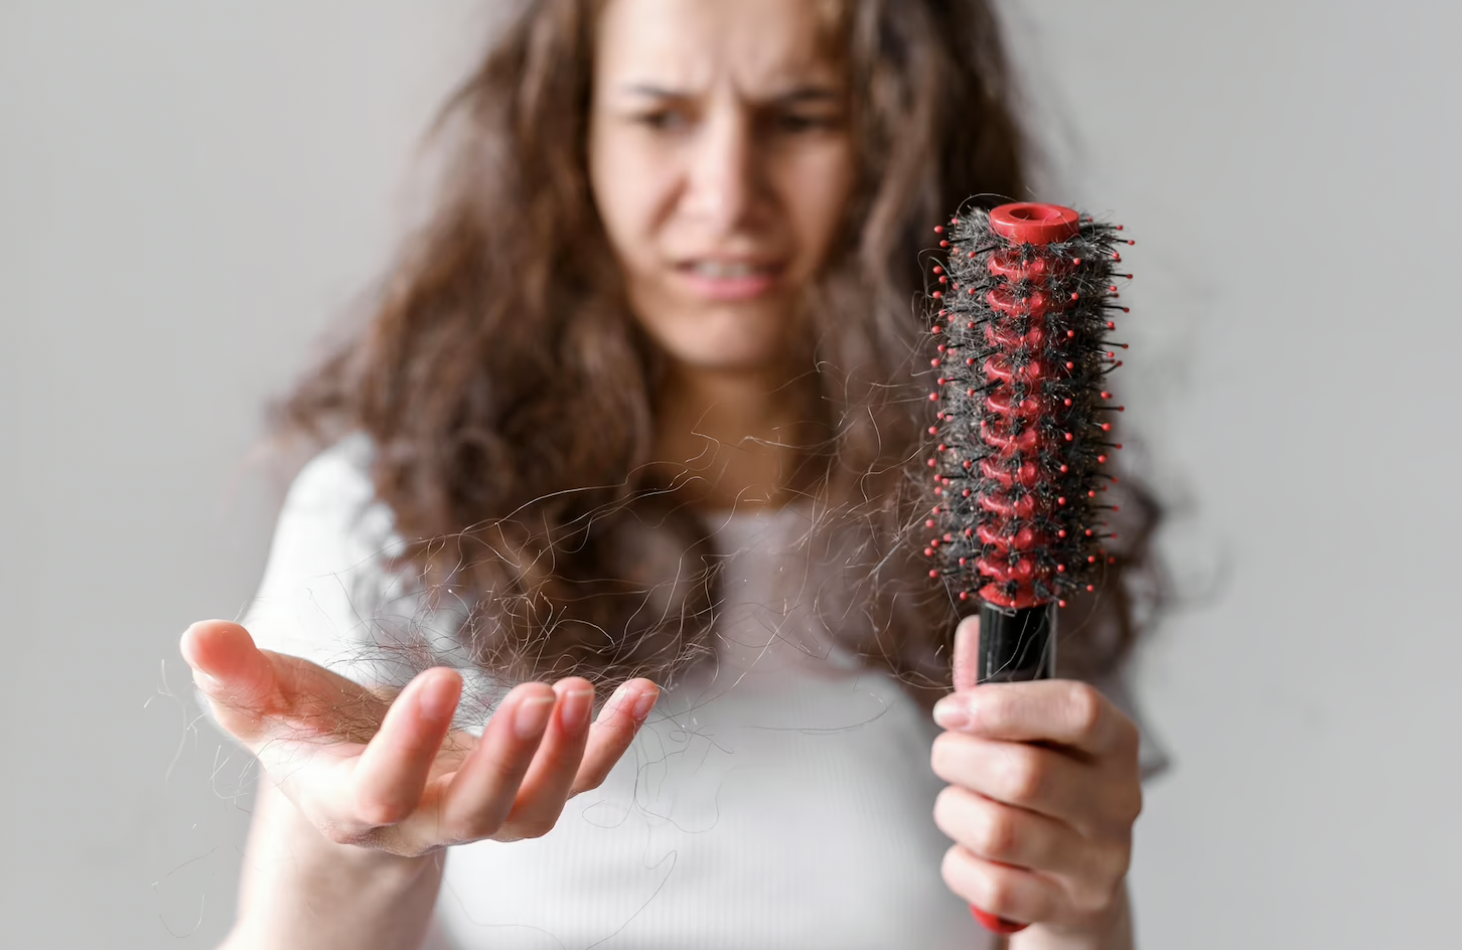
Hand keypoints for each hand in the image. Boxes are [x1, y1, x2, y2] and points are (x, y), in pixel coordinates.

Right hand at [180, 620, 658, 856]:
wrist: (361, 800)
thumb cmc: (311, 745)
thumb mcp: (267, 715)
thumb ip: (236, 682)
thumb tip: (197, 634)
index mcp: (354, 802)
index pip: (382, 790)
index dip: (411, 745)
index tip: (441, 675)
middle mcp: (424, 820)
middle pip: (474, 814)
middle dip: (509, 761)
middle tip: (539, 695)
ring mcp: (482, 813)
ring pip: (533, 811)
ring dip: (567, 757)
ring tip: (584, 691)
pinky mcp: (525, 792)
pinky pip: (580, 782)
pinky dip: (612, 743)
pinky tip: (642, 691)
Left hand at [930, 616, 1141, 938]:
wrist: (1076, 892)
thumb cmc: (1047, 797)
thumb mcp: (1033, 736)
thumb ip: (999, 683)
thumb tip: (974, 626)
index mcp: (1115, 744)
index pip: (1079, 710)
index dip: (1007, 704)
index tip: (953, 708)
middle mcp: (1118, 802)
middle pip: (1025, 774)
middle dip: (959, 759)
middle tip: (946, 755)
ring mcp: (1098, 862)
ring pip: (999, 830)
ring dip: (955, 811)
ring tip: (959, 804)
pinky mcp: (1069, 910)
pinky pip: (989, 884)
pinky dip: (959, 865)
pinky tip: (971, 853)